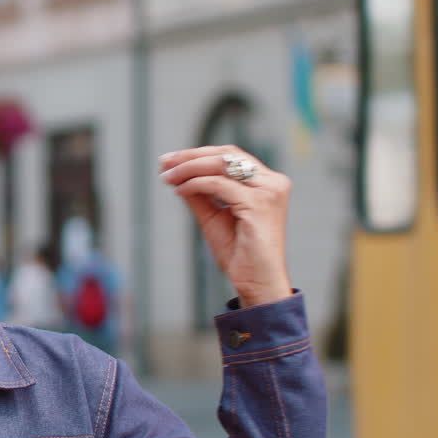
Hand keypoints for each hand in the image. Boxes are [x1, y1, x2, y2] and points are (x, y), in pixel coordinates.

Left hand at [158, 145, 291, 306]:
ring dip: (189, 168)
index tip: (169, 161)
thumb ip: (199, 193)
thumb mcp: (213, 216)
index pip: (230, 156)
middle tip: (164, 163)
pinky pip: (219, 185)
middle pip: (226, 155)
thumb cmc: (239, 254)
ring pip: (222, 166)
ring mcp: (269, 192)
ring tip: (167, 177)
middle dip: (191, 156)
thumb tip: (176, 173)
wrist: (256, 283)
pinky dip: (196, 184)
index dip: (198, 154)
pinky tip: (180, 191)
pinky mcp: (259, 204)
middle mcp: (273, 182)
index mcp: (266, 182)